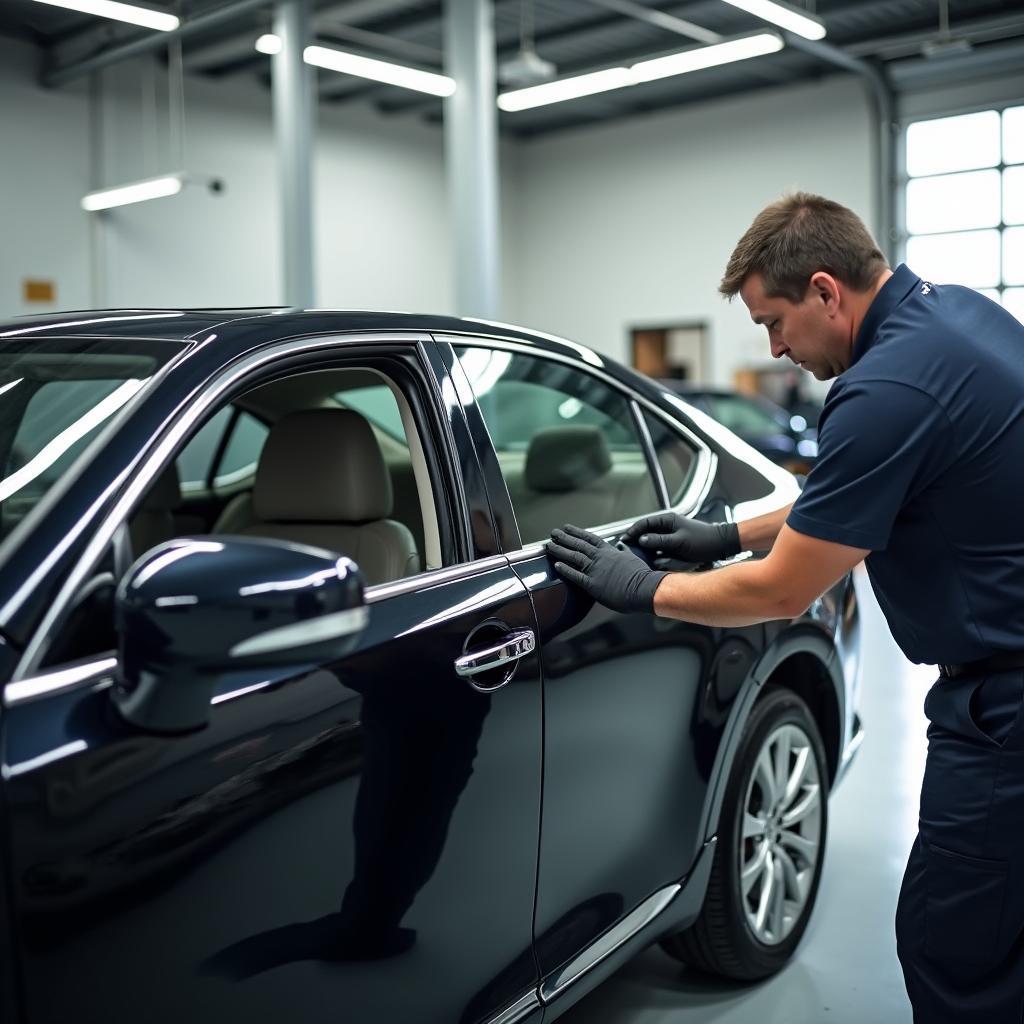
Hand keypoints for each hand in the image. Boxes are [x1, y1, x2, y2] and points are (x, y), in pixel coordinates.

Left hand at [548, 524, 666, 613]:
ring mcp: (595, 570)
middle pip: (578, 544)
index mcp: (610, 552)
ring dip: (560, 550)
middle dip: (564, 538)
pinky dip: (565, 569)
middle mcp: (600, 558)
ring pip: (574, 556)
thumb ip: (624, 551)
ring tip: (549, 545)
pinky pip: (575, 575)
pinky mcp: (593, 584)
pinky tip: (556, 565)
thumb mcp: (633, 558)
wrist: (644, 588)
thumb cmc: (640, 575)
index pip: (590, 538)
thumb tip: (621, 545)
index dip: (577, 532)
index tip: (567, 528)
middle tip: (553, 533)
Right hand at [622, 513, 739, 563]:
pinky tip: (649, 562)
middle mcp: (667, 526)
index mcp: (667, 520)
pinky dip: (653, 554)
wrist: (721, 545)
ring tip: (635, 557)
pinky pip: (659, 548)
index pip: (643, 523)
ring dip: (644, 549)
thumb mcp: (679, 542)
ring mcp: (671, 535)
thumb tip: (641, 540)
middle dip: (636, 541)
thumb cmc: (703, 541)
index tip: (624, 540)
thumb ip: (659, 541)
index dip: (632, 532)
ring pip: (652, 541)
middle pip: (646, 532)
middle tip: (626, 550)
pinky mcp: (674, 544)